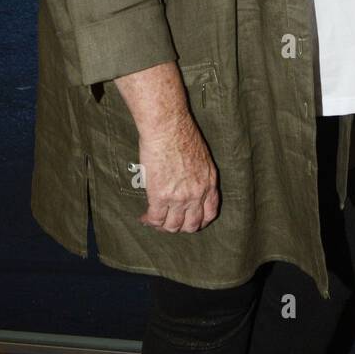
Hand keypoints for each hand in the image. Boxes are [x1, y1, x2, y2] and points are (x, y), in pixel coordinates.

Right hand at [113, 62, 218, 232]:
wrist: (167, 126)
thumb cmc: (180, 133)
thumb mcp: (200, 156)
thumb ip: (197, 175)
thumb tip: (187, 184)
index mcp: (209, 182)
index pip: (210, 213)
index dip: (199, 221)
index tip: (189, 221)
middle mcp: (197, 193)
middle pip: (191, 225)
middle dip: (180, 227)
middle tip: (168, 222)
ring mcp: (180, 197)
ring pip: (172, 226)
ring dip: (162, 226)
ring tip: (153, 219)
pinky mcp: (161, 197)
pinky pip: (156, 219)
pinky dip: (149, 221)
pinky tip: (144, 216)